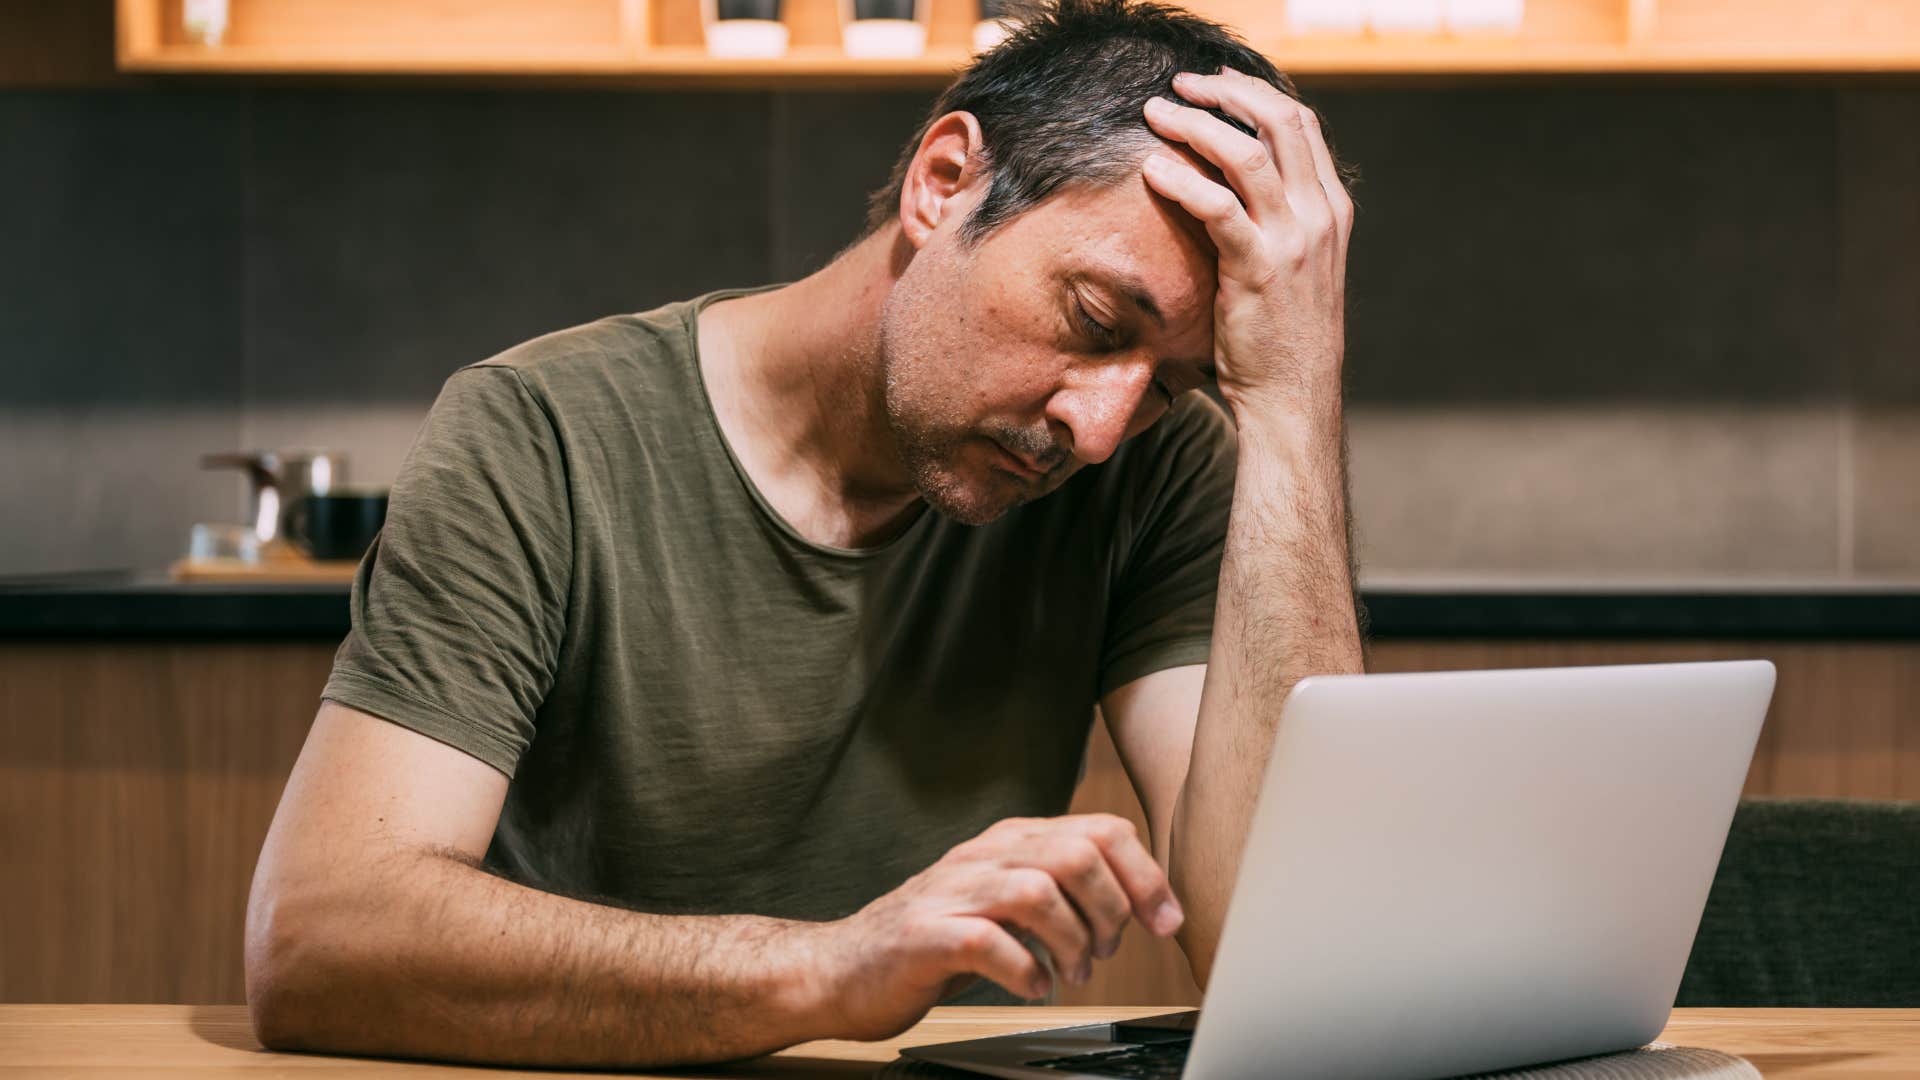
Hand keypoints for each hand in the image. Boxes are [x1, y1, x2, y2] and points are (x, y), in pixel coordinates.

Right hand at [811, 814, 1183, 1041]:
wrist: (842, 968)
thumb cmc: (932, 940)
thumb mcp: (1005, 904)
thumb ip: (1059, 891)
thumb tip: (1138, 903)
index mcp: (1009, 843)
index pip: (1100, 830)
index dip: (1146, 876)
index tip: (1166, 921)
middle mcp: (983, 857)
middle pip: (1077, 854)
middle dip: (1112, 910)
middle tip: (1103, 951)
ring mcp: (951, 893)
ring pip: (1038, 890)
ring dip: (1073, 942)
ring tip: (1072, 973)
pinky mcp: (925, 936)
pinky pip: (989, 943)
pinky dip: (1026, 972)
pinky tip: (1032, 986)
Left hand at [1140, 68, 1353, 420]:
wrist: (1294, 397)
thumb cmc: (1282, 336)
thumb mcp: (1294, 266)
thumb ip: (1278, 221)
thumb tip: (1233, 184)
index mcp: (1330, 208)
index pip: (1300, 124)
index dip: (1255, 93)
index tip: (1214, 84)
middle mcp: (1318, 216)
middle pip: (1279, 122)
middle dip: (1225, 94)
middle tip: (1179, 87)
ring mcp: (1293, 242)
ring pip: (1246, 155)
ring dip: (1196, 126)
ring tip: (1156, 115)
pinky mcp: (1259, 270)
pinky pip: (1218, 208)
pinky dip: (1181, 181)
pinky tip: (1151, 170)